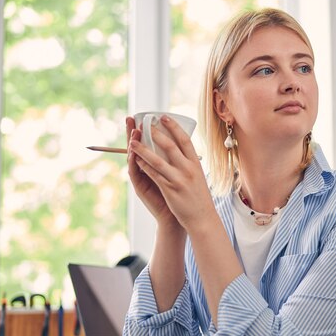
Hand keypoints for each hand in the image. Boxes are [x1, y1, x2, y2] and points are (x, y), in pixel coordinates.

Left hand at [128, 115, 215, 231]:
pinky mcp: (170, 190)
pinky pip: (153, 174)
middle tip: (145, 124)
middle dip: (155, 133)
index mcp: (196, 164)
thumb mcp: (199, 177)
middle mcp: (188, 169)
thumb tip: (182, 152)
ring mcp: (179, 179)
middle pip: (170, 146)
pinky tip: (136, 160)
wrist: (202, 218)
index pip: (185, 140)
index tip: (164, 117)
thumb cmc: (199, 198)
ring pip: (157, 160)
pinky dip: (144, 166)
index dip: (174, 127)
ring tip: (133, 141)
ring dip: (143, 149)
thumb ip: (190, 164)